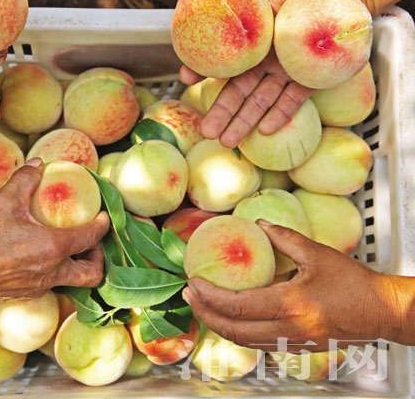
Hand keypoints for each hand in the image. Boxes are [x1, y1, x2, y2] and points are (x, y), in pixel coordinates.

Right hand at [0, 158, 110, 301]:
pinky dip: (56, 271)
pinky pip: (52, 284)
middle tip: (91, 240)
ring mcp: (40, 286)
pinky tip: (41, 256)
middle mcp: (53, 272)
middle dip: (98, 256)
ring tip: (69, 247)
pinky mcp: (26, 293)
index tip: (104, 215)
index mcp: (54, 248)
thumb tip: (37, 164)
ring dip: (78, 265)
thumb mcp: (3, 201)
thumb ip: (24, 180)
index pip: (91, 237)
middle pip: (93, 272)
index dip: (103, 225)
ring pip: (73, 281)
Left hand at [182, 220, 400, 351]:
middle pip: (232, 329)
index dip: (209, 296)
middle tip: (188, 295)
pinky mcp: (296, 347)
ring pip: (243, 340)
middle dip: (204, 313)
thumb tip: (257, 224)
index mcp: (290, 305)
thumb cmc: (354, 282)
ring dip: (218, 324)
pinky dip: (238, 330)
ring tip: (202, 304)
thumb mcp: (318, 253)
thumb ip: (284, 237)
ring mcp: (292, 343)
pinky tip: (230, 315)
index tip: (192, 282)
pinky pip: (258, 342)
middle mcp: (287, 329)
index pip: (237, 306)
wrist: (382, 312)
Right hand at [186, 0, 414, 147]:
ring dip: (244, 122)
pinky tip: (265, 131)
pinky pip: (293, 100)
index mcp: (250, 41)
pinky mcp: (308, 80)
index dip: (201, 70)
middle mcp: (262, 62)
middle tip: (206, 131)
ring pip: (260, 102)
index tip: (185, 79)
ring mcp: (284, 73)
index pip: (221, 61)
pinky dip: (280, 115)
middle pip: (237, 91)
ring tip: (227, 142)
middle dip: (221, 113)